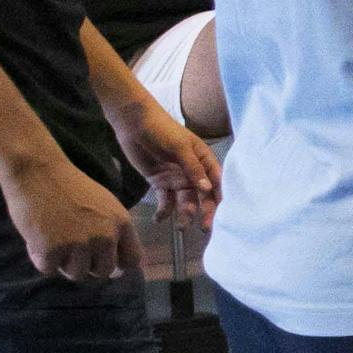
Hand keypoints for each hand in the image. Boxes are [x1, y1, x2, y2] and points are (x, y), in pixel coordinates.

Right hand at [0, 152, 141, 281]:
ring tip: (53, 241)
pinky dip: (40, 259)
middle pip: (103, 272)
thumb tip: (120, 265)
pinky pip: (49, 269)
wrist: (36, 169)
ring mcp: (79, 244)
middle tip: (71, 250)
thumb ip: (114, 230)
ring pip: (76, 274)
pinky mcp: (52, 250)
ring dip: (63, 264)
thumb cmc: (67, 185)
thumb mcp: (104, 205)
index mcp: (121, 223)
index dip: (117, 266)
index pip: (132, 261)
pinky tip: (36, 240)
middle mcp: (105, 236)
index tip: (102, 262)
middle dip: (87, 266)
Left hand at [111, 96, 219, 229]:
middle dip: (204, 212)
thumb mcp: (179, 147)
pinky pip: (166, 201)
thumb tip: (207, 190)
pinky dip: (164, 211)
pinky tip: (160, 219)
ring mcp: (177, 179)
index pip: (216, 182)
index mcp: (203, 160)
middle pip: (203, 196)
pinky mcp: (160, 183)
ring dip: (185, 214)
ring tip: (180, 227)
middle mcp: (193, 172)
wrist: (133, 123)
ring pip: (185, 201)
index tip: (219, 215)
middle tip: (203, 228)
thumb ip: (193, 168)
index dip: (218, 198)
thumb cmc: (161, 129)